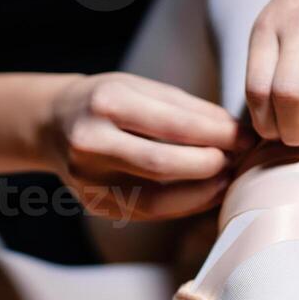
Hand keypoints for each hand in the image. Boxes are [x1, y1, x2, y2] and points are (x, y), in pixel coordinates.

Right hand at [42, 73, 249, 220]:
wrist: (52, 123)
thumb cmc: (107, 100)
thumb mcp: (141, 87)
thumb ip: (187, 109)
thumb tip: (236, 132)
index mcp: (106, 103)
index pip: (174, 125)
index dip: (217, 135)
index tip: (246, 137)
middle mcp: (90, 142)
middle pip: (163, 165)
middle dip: (211, 165)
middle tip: (239, 160)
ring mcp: (88, 179)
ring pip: (156, 199)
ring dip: (201, 193)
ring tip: (228, 180)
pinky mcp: (95, 204)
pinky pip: (148, 212)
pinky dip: (183, 206)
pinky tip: (206, 195)